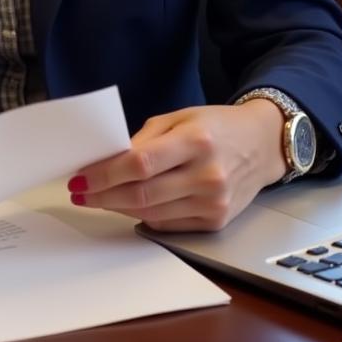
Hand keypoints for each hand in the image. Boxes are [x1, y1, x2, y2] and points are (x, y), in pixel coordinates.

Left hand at [67, 100, 286, 231]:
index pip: (140, 165)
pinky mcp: (216, 222)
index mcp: (196, 142)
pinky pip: (167, 224)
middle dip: (103, 196)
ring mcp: (214, 203)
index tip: (81, 177)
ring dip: (118, 208)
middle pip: (142, 194)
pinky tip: (127, 205)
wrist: (261, 145)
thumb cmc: (216, 126)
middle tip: (79, 193)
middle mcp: (208, 176)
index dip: (105, 174)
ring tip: (97, 198)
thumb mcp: (180, 117)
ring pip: (151, 214)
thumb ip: (144, 139)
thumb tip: (108, 161)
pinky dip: (143, 216)